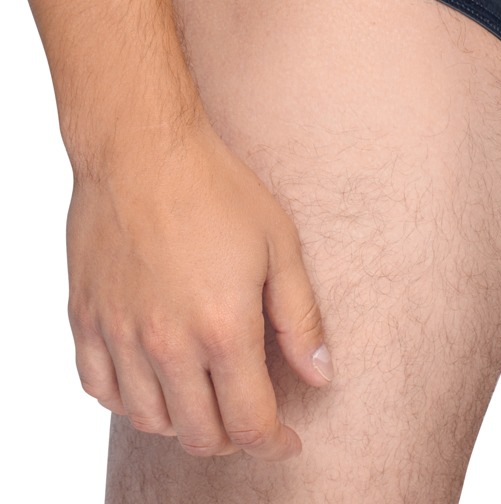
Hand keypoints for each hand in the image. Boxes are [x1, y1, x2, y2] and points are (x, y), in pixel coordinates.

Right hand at [66, 115, 332, 459]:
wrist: (143, 150)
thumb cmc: (219, 190)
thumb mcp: (280, 246)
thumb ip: (300, 319)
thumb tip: (321, 376)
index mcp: (223, 328)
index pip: (249, 424)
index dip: (274, 444)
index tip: (288, 441)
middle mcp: (166, 345)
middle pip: (199, 435)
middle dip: (234, 439)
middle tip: (251, 415)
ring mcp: (120, 335)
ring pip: (150, 421)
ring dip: (184, 421)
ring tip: (207, 394)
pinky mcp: (86, 320)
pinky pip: (101, 391)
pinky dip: (130, 401)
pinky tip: (155, 378)